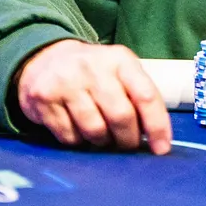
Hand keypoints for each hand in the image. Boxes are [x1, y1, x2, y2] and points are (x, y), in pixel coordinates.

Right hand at [15, 40, 171, 153]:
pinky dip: (78, 141)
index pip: (146, 95)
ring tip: (101, 135)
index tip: (161, 148)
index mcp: (120, 60)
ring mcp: (66, 82)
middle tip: (127, 145)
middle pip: (121, 116)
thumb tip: (155, 137)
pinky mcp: (44, 98)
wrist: (45, 57)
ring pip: (94, 130)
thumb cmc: (93, 72)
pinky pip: (69, 136)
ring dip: (102, 142)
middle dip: (128, 140)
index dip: (157, 126)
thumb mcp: (119, 72)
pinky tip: (77, 128)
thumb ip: (136, 96)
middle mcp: (93, 67)